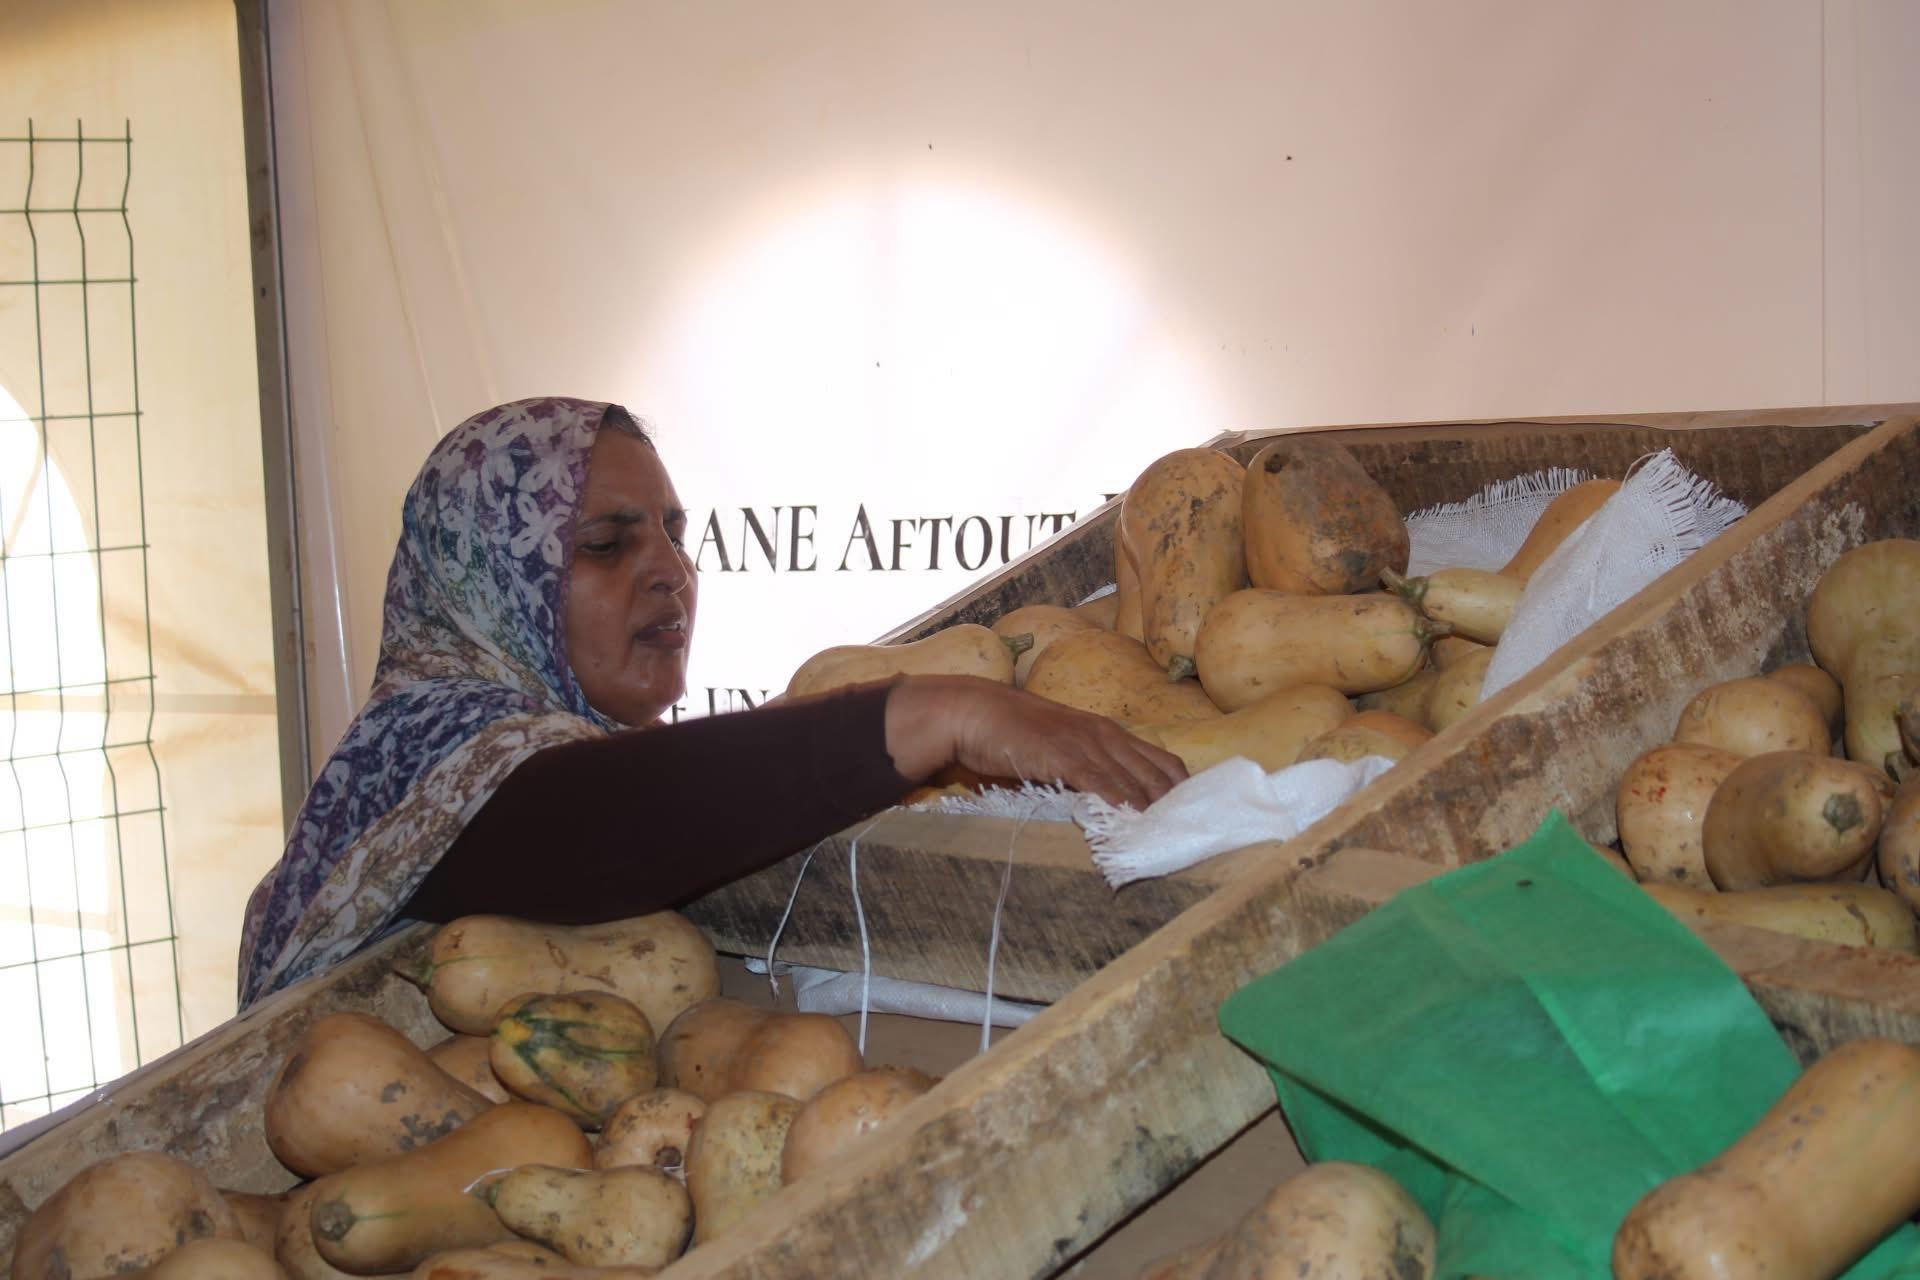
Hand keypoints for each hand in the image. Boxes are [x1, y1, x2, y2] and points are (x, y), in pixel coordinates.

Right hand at [884, 675, 1187, 810]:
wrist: (976, 712)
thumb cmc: (1015, 734)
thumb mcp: (1061, 749)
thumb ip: (1085, 773)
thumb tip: (1107, 807)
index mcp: (1109, 732)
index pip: (1164, 762)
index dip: (1182, 791)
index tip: (1193, 818)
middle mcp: (1105, 735)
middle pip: (1158, 775)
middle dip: (1176, 808)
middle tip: (1190, 838)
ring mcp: (1085, 743)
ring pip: (1134, 781)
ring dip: (1153, 812)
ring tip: (1169, 841)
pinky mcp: (1063, 755)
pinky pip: (1100, 782)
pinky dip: (1119, 803)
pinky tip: (1131, 822)